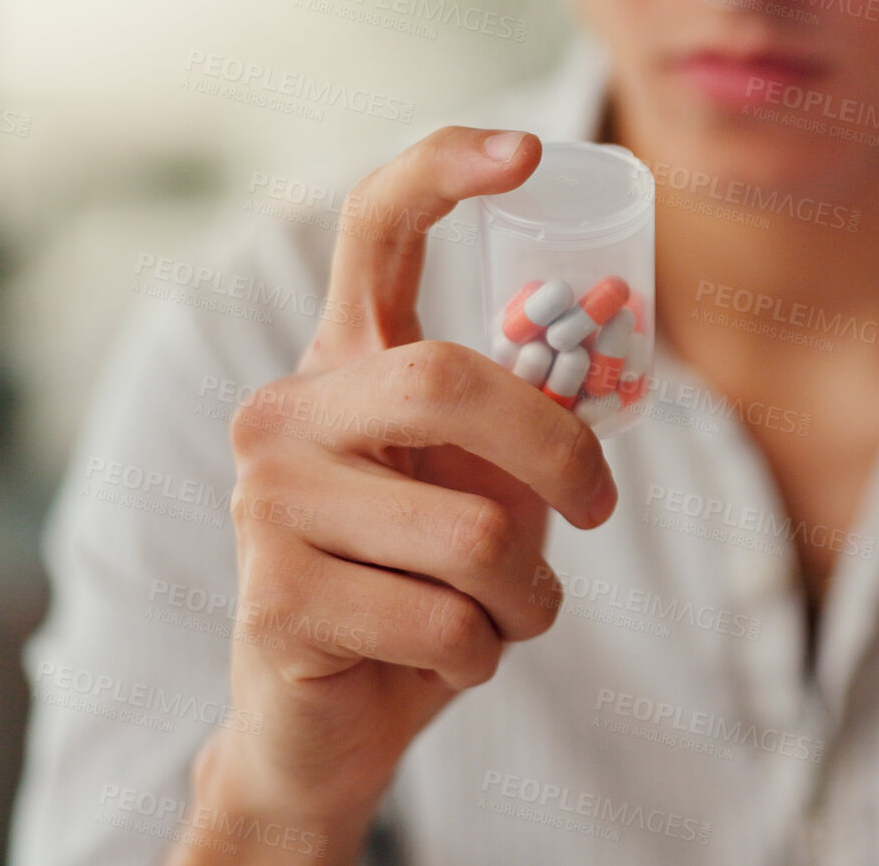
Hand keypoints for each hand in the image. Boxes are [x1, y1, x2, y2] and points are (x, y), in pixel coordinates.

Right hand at [171, 128, 618, 862]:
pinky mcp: (276, 599)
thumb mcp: (484, 493)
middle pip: (447, 379)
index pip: (374, 232)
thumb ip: (527, 426)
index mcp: (343, 368)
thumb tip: (611, 349)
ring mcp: (267, 505)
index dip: (442, 173)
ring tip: (494, 614)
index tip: (525, 150)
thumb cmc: (419, 589)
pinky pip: (447, 623)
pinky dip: (482, 654)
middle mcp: (285, 416)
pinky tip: (441, 659)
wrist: (327, 727)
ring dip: (525, 597)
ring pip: (472, 534)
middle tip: (598, 508)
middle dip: (556, 451)